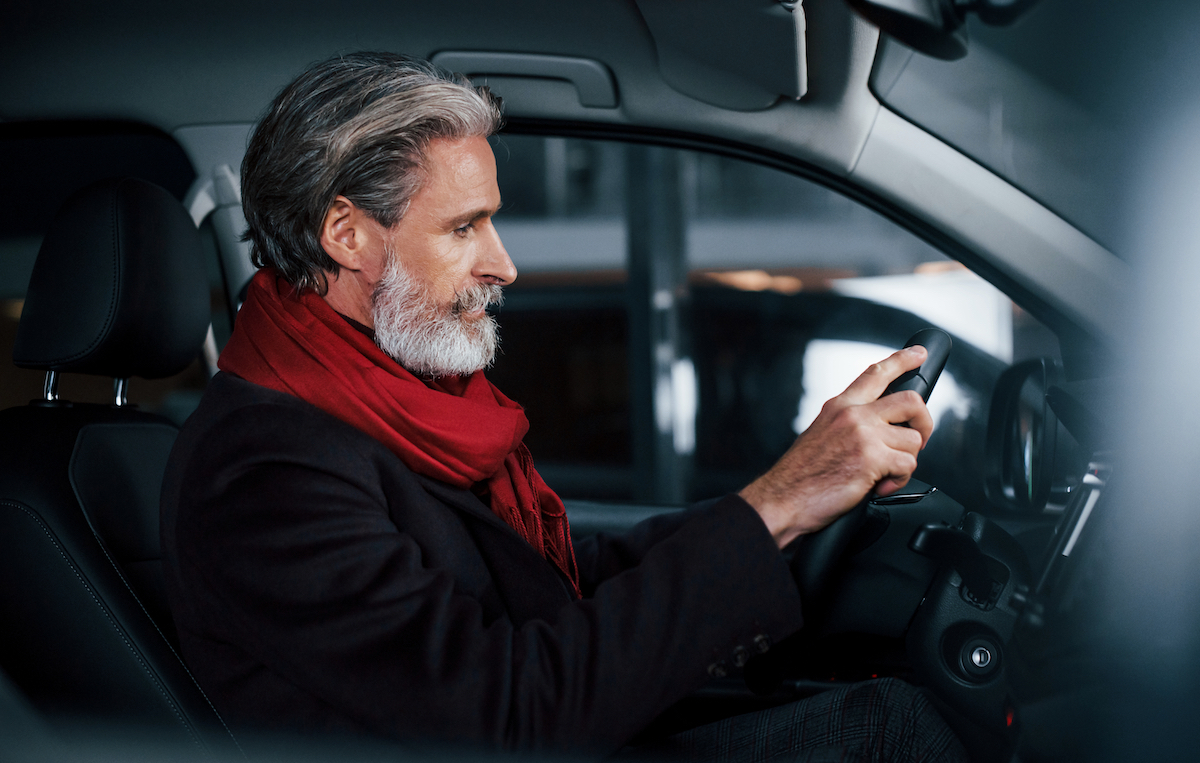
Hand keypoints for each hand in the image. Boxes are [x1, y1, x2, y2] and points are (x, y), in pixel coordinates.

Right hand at [739, 345, 934, 548]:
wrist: (783, 498)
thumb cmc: (800, 475)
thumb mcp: (821, 433)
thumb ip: (849, 423)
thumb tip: (880, 429)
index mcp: (839, 406)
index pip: (876, 374)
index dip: (902, 360)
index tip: (918, 354)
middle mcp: (853, 414)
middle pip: (911, 400)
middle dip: (923, 423)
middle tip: (918, 440)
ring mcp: (863, 434)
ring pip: (913, 440)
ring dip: (904, 462)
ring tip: (883, 475)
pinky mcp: (872, 458)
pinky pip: (907, 465)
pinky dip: (898, 481)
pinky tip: (879, 486)